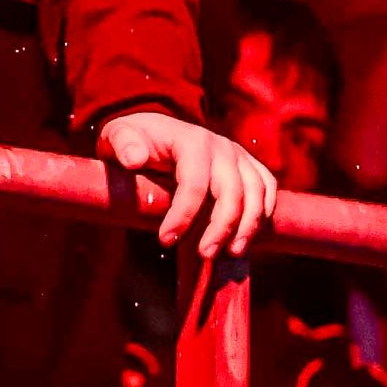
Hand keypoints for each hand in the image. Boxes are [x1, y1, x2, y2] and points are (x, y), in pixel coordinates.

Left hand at [99, 110, 276, 256]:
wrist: (155, 132)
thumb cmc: (134, 140)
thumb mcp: (118, 136)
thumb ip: (123, 144)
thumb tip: (135, 159)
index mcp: (191, 140)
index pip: (194, 182)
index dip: (183, 214)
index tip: (165, 240)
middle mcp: (220, 145)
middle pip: (231, 191)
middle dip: (220, 227)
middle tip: (204, 254)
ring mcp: (238, 155)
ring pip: (256, 193)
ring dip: (248, 226)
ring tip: (232, 253)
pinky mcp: (248, 166)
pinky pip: (268, 189)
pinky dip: (263, 214)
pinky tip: (247, 237)